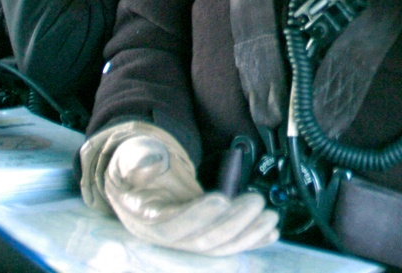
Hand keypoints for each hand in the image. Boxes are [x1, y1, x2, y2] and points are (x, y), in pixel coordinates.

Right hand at [80, 122, 278, 255]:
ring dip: (247, 234)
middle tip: (257, 201)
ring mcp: (185, 240)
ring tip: (270, 217)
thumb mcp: (130, 155)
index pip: (172, 226)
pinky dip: (250, 239)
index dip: (197, 216)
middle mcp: (166, 237)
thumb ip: (139, 157)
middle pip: (201, 240)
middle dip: (233, 223)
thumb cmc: (134, 166)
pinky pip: (227, 244)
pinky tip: (270, 232)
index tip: (222, 199)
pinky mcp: (202, 237)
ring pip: (219, 246)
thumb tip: (151, 162)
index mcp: (145, 218)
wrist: (137, 181)